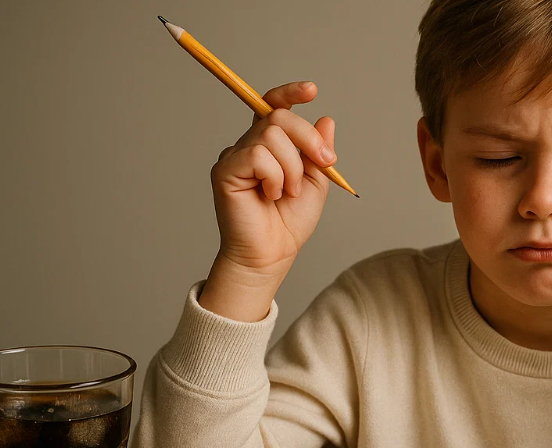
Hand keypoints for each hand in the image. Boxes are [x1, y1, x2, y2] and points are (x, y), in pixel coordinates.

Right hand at [210, 81, 336, 276]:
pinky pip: (258, 155)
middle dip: (308, 138)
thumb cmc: (289, 222)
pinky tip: (270, 195)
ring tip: (289, 192)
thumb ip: (319, 152)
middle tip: (324, 162)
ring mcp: (235, 156)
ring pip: (270, 135)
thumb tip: (326, 118)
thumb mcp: (316, 182)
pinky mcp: (225, 170)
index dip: (290, 93)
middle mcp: (249, 145)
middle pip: (278, 116)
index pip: (274, 106)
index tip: (312, 90)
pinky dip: (275, 176)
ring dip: (292, 167)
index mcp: (270, 145)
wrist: (272, 254)